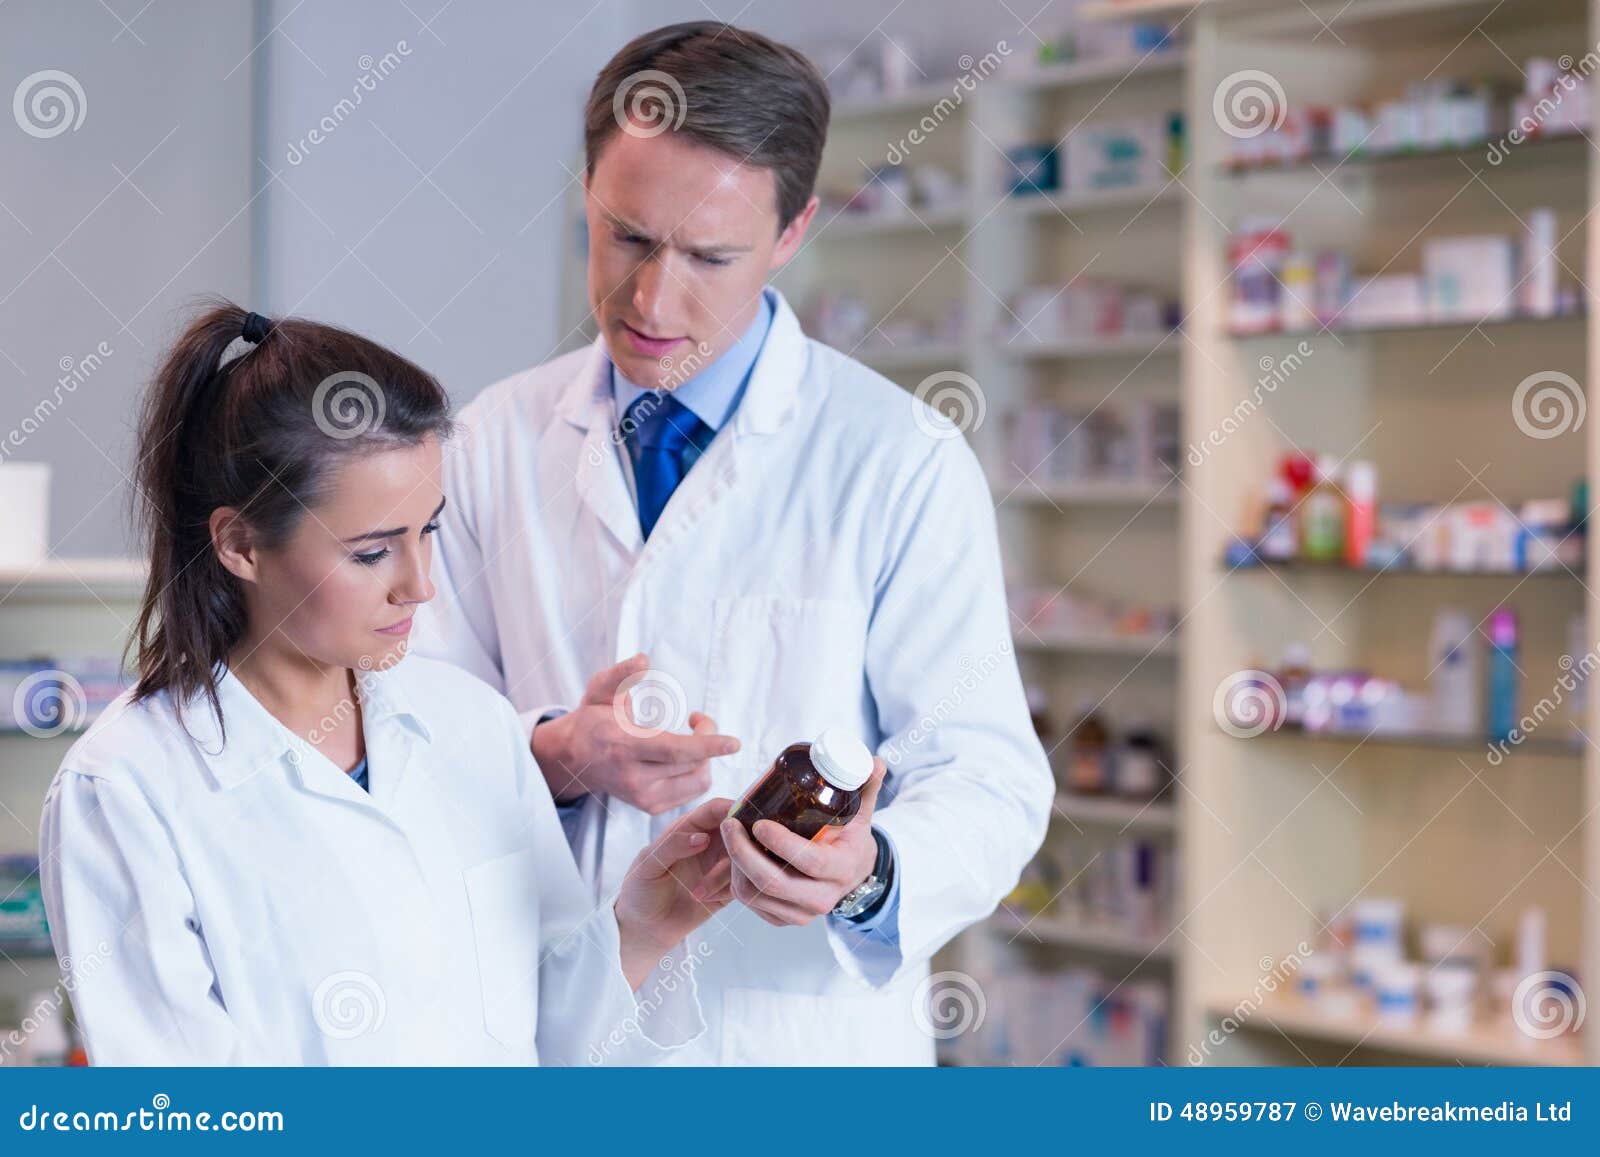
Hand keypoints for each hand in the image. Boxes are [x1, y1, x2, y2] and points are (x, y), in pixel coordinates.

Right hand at [531, 653, 739, 813]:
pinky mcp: (651, 807)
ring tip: (692, 738)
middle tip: (699, 719)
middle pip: (692, 763)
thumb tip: (643, 659)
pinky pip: (692, 791)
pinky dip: (697, 771)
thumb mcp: (599, 690)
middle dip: (708, 738)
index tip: (734, 742)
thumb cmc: (593, 719)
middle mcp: (633, 778)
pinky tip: (683, 757)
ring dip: (705, 757)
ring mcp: (642, 798)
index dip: (707, 744)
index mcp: (623, 746)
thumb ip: (621, 674)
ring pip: (698, 781)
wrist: (576, 758)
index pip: (674, 750)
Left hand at [614, 796, 735, 988]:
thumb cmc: (640, 890)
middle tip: (730, 860)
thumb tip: (704, 837)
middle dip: (741, 842)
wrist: (645, 928)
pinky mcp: (728, 890)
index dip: (733, 809)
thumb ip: (673, 845)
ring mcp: (720, 866)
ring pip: (744, 858)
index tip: (742, 821)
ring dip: (726, 875)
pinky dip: (730, 890)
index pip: (716, 809)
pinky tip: (706, 900)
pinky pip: (744, 883)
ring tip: (698, 893)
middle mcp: (709, 843)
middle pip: (739, 830)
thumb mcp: (648, 864)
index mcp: (688, 828)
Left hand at [721, 758, 886, 926]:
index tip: (759, 822)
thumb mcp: (861, 812)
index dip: (781, 843)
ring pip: (756, 895)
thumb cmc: (850, 836)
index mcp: (841, 869)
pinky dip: (737, 879)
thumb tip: (875, 761)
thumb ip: (866, 786)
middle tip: (730, 824)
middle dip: (743, 853)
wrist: (851, 874)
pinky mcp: (784, 919)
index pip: (808, 860)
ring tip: (731, 836)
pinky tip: (735, 856)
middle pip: (773, 882)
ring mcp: (801, 913)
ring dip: (735, 865)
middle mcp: (821, 898)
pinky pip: (751, 903)